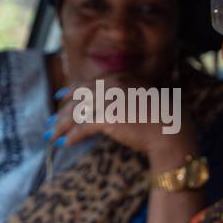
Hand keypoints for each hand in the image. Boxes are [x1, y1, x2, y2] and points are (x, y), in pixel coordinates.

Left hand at [47, 73, 198, 165]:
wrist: (172, 130)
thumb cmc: (163, 118)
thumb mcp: (143, 98)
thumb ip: (124, 97)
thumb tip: (108, 107)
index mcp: (121, 78)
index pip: (89, 83)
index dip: (72, 91)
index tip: (60, 96)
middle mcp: (113, 85)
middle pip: (79, 98)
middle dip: (63, 112)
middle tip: (50, 122)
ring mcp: (109, 100)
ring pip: (78, 113)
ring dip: (62, 126)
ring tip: (52, 136)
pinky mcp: (108, 118)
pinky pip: (83, 127)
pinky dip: (72, 136)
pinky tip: (64, 144)